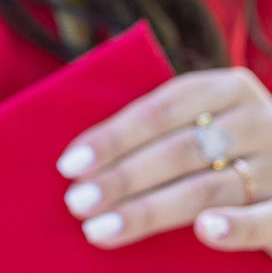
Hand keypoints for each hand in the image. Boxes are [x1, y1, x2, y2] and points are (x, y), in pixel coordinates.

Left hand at [57, 64, 271, 251]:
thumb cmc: (234, 150)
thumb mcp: (207, 126)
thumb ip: (162, 132)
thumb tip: (83, 162)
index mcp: (227, 89)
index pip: (159, 111)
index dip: (113, 138)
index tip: (68, 166)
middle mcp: (259, 120)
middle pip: (177, 151)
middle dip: (121, 178)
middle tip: (76, 203)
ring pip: (207, 188)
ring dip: (149, 210)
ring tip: (101, 228)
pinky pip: (265, 220)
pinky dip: (234, 226)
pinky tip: (204, 232)